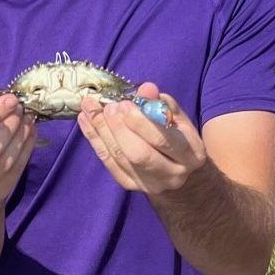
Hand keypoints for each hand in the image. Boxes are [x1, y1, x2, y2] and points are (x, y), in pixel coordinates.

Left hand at [77, 83, 207, 195]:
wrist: (180, 176)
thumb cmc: (179, 139)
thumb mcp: (180, 120)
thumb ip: (163, 104)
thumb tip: (145, 88)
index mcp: (189, 155)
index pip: (161, 139)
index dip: (139, 121)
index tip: (123, 103)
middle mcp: (170, 174)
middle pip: (137, 153)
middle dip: (118, 128)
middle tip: (107, 107)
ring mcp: (148, 184)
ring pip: (119, 158)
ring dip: (101, 131)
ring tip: (89, 108)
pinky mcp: (130, 185)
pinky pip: (108, 163)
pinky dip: (95, 140)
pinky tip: (85, 121)